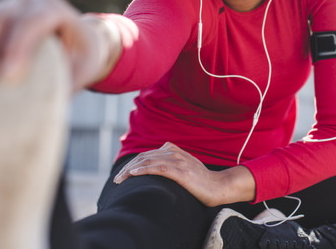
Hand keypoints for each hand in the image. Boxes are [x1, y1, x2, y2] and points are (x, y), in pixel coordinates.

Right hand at [0, 0, 119, 91]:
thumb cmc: (80, 58)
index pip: (34, 21)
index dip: (19, 46)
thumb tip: (45, 107)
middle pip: (1, 18)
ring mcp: (6, 4)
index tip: (9, 78)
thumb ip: (68, 82)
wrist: (75, 39)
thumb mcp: (83, 70)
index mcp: (55, 10)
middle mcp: (29, 1)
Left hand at [113, 142, 255, 206]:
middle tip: (117, 179)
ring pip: (148, 162)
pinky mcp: (181, 172)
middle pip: (144, 157)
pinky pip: (158, 168)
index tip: (122, 174)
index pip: (146, 154)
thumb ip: (170, 164)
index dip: (132, 163)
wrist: (218, 187)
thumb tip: (153, 169)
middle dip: (127, 167)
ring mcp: (178, 161)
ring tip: (120, 179)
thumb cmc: (201, 181)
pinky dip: (143, 170)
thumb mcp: (184, 167)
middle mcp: (174, 152)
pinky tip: (133, 174)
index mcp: (173, 150)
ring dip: (130, 170)